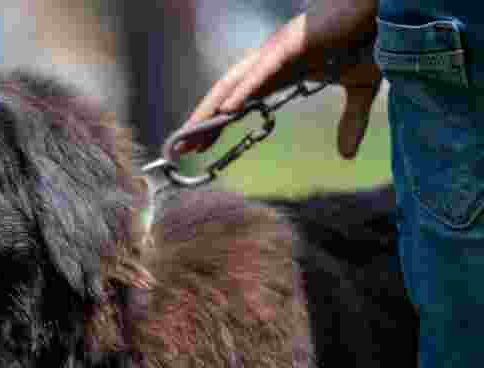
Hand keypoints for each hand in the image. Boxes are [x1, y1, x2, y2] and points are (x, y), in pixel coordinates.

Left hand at [182, 0, 381, 158]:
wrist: (386, 8)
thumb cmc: (370, 38)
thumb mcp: (360, 89)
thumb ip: (350, 121)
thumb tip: (346, 155)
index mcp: (280, 73)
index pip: (238, 104)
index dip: (215, 126)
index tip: (197, 150)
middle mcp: (270, 62)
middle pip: (226, 95)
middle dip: (202, 122)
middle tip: (179, 149)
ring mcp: (277, 51)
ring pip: (234, 83)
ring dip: (210, 109)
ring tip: (190, 134)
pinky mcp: (291, 44)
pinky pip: (260, 71)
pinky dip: (242, 90)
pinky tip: (225, 109)